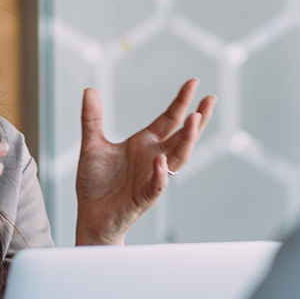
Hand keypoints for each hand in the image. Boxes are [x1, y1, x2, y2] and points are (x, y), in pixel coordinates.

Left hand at [74, 79, 213, 245]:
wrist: (90, 216)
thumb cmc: (96, 184)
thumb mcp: (92, 145)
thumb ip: (92, 119)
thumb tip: (89, 91)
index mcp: (144, 144)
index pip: (169, 119)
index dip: (181, 101)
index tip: (194, 82)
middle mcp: (153, 158)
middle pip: (182, 136)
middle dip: (197, 118)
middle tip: (210, 100)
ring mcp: (151, 177)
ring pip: (177, 158)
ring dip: (186, 140)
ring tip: (194, 120)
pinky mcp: (143, 197)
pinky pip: (156, 185)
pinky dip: (160, 174)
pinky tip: (161, 161)